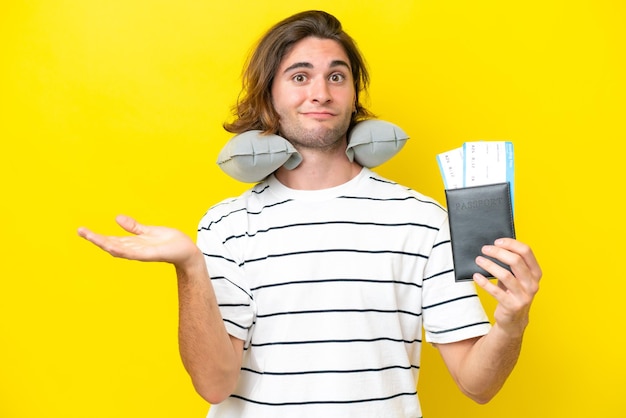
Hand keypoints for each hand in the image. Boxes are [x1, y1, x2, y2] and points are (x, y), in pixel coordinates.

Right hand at [77, 214, 199, 268]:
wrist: (187, 251)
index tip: (82, 230)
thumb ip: (134, 227)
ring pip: (119, 249)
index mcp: (133, 243)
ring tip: (91, 236)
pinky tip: (112, 246)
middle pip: (110, 244)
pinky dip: (122, 250)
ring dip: (104, 243)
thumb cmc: (170, 242)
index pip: (111, 239)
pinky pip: (134, 253)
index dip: (96, 236)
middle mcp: (134, 249)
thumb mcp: (149, 231)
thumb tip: (117, 217)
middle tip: (80, 231)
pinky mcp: (150, 255)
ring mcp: (141, 253)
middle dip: (95, 239)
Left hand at [473, 238, 541, 336]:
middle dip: (498, 252)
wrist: (513, 319)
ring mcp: (524, 296)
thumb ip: (511, 264)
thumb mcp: (516, 277)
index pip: (526, 252)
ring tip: (478, 260)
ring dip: (489, 265)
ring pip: (505, 275)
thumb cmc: (512, 292)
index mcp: (535, 273)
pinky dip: (484, 282)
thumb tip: (493, 246)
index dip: (511, 244)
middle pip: (516, 261)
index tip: (497, 241)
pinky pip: (496, 291)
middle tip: (484, 249)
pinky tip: (476, 276)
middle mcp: (532, 284)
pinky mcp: (512, 306)